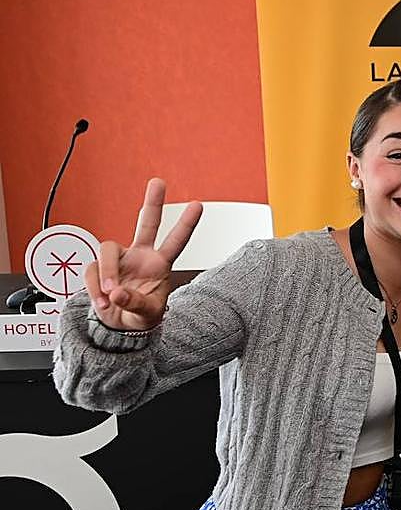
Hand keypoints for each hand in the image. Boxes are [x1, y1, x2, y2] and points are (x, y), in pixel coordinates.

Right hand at [84, 178, 201, 330]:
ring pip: (108, 251)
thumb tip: (117, 293)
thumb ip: (135, 303)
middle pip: (146, 223)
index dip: (186, 224)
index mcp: (159, 264)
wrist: (120, 327)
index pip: (175, 241)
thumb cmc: (140, 315)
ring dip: (108, 273)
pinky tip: (103, 302)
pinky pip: (92, 272)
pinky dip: (95, 289)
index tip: (198, 205)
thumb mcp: (147, 314)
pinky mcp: (98, 268)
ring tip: (111, 295)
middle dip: (153, 202)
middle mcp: (140, 255)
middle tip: (159, 182)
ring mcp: (119, 260)